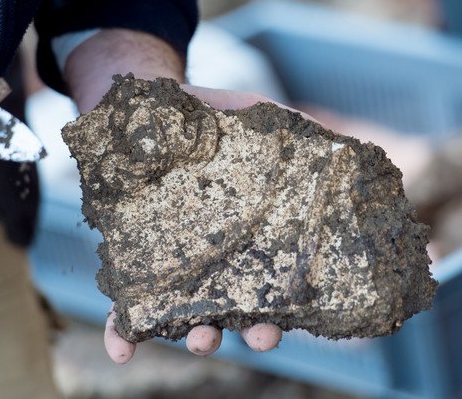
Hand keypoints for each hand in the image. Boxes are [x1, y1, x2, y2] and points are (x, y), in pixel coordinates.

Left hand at [103, 84, 300, 363]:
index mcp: (247, 243)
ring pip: (186, 318)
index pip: (267, 289)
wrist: (151, 111)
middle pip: (235, 313)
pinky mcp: (132, 263)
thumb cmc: (211, 121)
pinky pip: (125, 309)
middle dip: (247, 333)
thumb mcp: (257, 119)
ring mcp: (173, 268)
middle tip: (257, 336)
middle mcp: (213, 264)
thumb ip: (295, 133)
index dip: (276, 314)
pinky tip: (122, 351)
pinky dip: (124, 334)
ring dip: (198, 337)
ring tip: (202, 339)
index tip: (280, 325)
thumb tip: (339, 144)